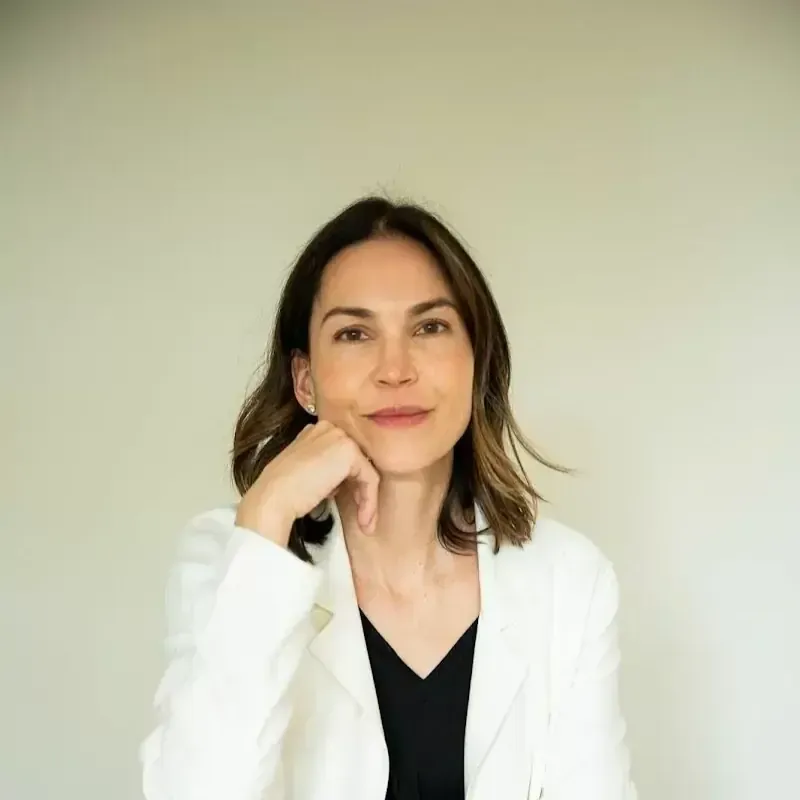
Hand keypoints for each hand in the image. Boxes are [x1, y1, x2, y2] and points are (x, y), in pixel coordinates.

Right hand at [235, 421, 378, 544]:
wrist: (273, 497)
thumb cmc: (284, 492)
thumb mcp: (306, 472)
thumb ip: (323, 468)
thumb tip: (341, 482)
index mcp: (317, 431)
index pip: (344, 454)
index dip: (349, 480)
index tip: (351, 502)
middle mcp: (329, 428)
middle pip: (358, 461)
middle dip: (361, 489)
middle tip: (362, 515)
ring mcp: (340, 437)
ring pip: (366, 470)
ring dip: (368, 499)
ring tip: (365, 523)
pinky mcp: (349, 452)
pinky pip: (370, 478)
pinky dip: (369, 500)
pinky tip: (364, 519)